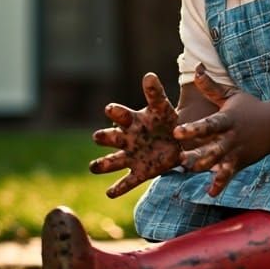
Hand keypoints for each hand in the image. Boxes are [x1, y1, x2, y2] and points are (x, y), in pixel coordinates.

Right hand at [90, 72, 182, 197]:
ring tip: (93, 167)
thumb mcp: (163, 108)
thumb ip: (156, 94)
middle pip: (111, 138)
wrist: (176, 142)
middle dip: (104, 137)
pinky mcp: (139, 172)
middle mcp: (126, 139)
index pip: (120, 115)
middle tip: (98, 136)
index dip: (115, 112)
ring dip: (102, 164)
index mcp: (131, 121)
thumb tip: (149, 75)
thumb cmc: (165, 121)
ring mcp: (131, 156)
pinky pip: (126, 181)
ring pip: (112, 161)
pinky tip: (109, 193)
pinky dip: (118, 188)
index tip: (110, 109)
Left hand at [173, 65, 269, 196]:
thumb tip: (196, 67)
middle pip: (213, 147)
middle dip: (197, 153)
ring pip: (219, 163)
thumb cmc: (249, 108)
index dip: (193, 128)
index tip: (176, 131)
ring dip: (205, 168)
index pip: (209, 124)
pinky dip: (221, 184)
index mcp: (227, 120)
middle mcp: (231, 137)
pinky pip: (229, 175)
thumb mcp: (231, 95)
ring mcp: (236, 151)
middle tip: (179, 159)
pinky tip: (211, 193)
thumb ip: (211, 86)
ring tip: (189, 172)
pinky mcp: (239, 163)